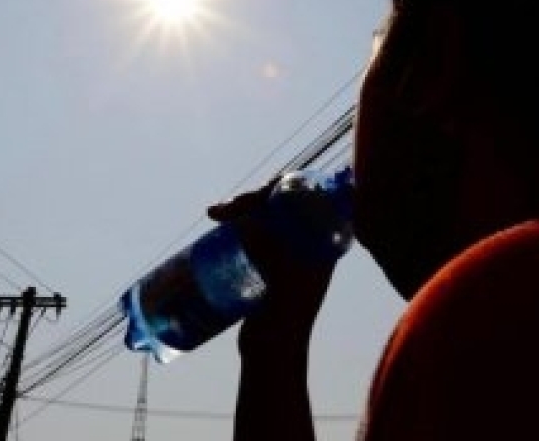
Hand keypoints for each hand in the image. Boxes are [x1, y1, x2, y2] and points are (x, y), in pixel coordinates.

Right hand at [207, 174, 336, 355]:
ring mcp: (288, 254)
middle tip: (225, 208)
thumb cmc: (284, 316)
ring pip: (267, 214)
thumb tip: (261, 212)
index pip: (312, 196)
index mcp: (324, 243)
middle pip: (284, 203)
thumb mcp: (283, 275)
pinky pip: (255, 231)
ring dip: (242, 207)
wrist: (271, 353)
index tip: (257, 191)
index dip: (285, 184)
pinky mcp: (269, 264)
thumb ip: (277, 243)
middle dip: (253, 197)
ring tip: (214, 212)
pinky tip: (217, 222)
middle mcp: (310, 243)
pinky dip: (237, 222)